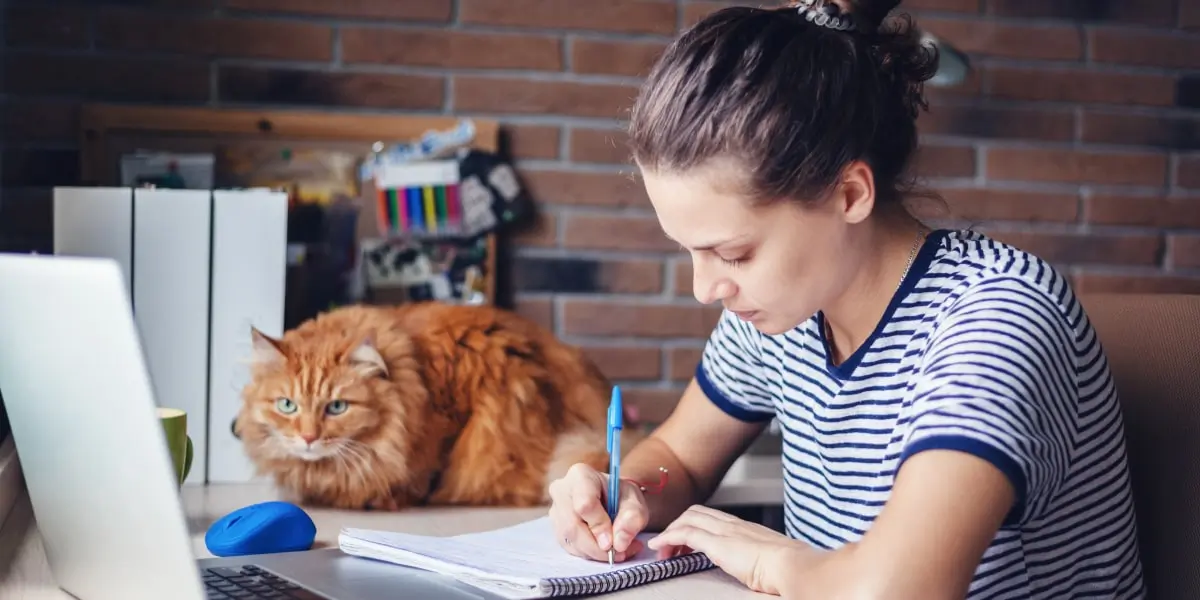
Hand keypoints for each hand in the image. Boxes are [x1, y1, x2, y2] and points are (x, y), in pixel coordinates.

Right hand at [548, 463, 649, 561]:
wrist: (613, 500)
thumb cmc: (622, 497)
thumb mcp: (635, 502)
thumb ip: (632, 519)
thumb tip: (619, 543)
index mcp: (580, 475)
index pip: (584, 504)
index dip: (599, 526)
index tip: (614, 542)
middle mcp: (561, 491)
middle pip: (573, 526)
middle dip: (597, 547)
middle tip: (620, 553)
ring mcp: (555, 510)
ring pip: (570, 540)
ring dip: (595, 553)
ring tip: (620, 551)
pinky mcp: (556, 528)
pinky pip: (569, 547)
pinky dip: (589, 555)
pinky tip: (606, 551)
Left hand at [647, 505, 807, 595]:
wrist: (793, 566)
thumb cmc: (789, 568)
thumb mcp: (771, 560)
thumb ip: (761, 559)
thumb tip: (761, 570)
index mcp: (746, 529)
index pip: (713, 517)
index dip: (695, 524)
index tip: (686, 542)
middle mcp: (734, 525)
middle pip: (696, 512)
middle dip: (679, 525)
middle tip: (671, 547)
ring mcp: (725, 531)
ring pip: (688, 518)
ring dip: (671, 532)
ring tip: (664, 550)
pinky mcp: (717, 543)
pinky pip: (684, 534)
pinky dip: (668, 537)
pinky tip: (660, 547)